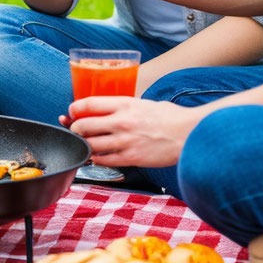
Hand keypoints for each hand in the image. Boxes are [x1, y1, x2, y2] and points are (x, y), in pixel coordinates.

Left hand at [60, 96, 200, 168]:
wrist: (190, 134)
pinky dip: (97, 158)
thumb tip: (107, 110)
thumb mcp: (144, 103)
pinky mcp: (132, 157)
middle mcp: (122, 121)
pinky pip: (104, 160)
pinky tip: (99, 156)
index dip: (75, 109)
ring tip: (86, 143)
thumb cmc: (171, 117)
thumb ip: (124, 107)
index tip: (72, 112)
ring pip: (91, 144)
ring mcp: (125, 141)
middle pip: (83, 125)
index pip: (88, 103)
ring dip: (85, 145)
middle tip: (76, 130)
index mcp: (125, 103)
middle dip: (75, 128)